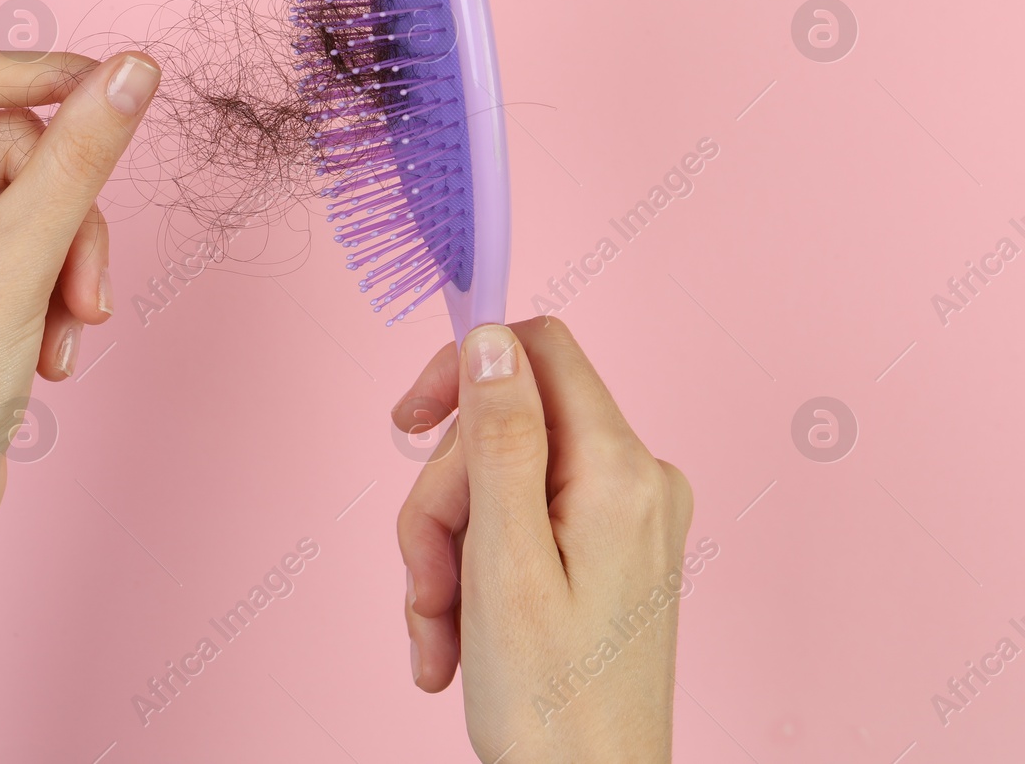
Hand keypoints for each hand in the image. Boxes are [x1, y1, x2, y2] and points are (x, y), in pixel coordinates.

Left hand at [0, 46, 159, 506]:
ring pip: (26, 190)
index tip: (128, 84)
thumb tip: (134, 70)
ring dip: (63, 259)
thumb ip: (81, 154)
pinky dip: (48, 281)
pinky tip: (48, 342)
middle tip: (85, 292)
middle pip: (7, 144)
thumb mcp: (21, 257)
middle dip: (61, 219)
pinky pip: (20, 230)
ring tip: (65, 329)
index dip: (53, 77)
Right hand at [393, 319, 692, 762]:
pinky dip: (474, 575)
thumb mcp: (504, 559)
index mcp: (619, 471)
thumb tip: (490, 337)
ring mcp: (623, 520)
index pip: (537, 351)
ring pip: (498, 483)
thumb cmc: (552, 705)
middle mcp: (634, 481)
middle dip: (444, 501)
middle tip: (426, 581)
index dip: (463, 369)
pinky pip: (518, 527)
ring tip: (439, 630)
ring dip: (448, 552)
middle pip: (503, 429)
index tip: (408, 421)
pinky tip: (456, 640)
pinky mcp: (606, 554)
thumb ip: (499, 439)